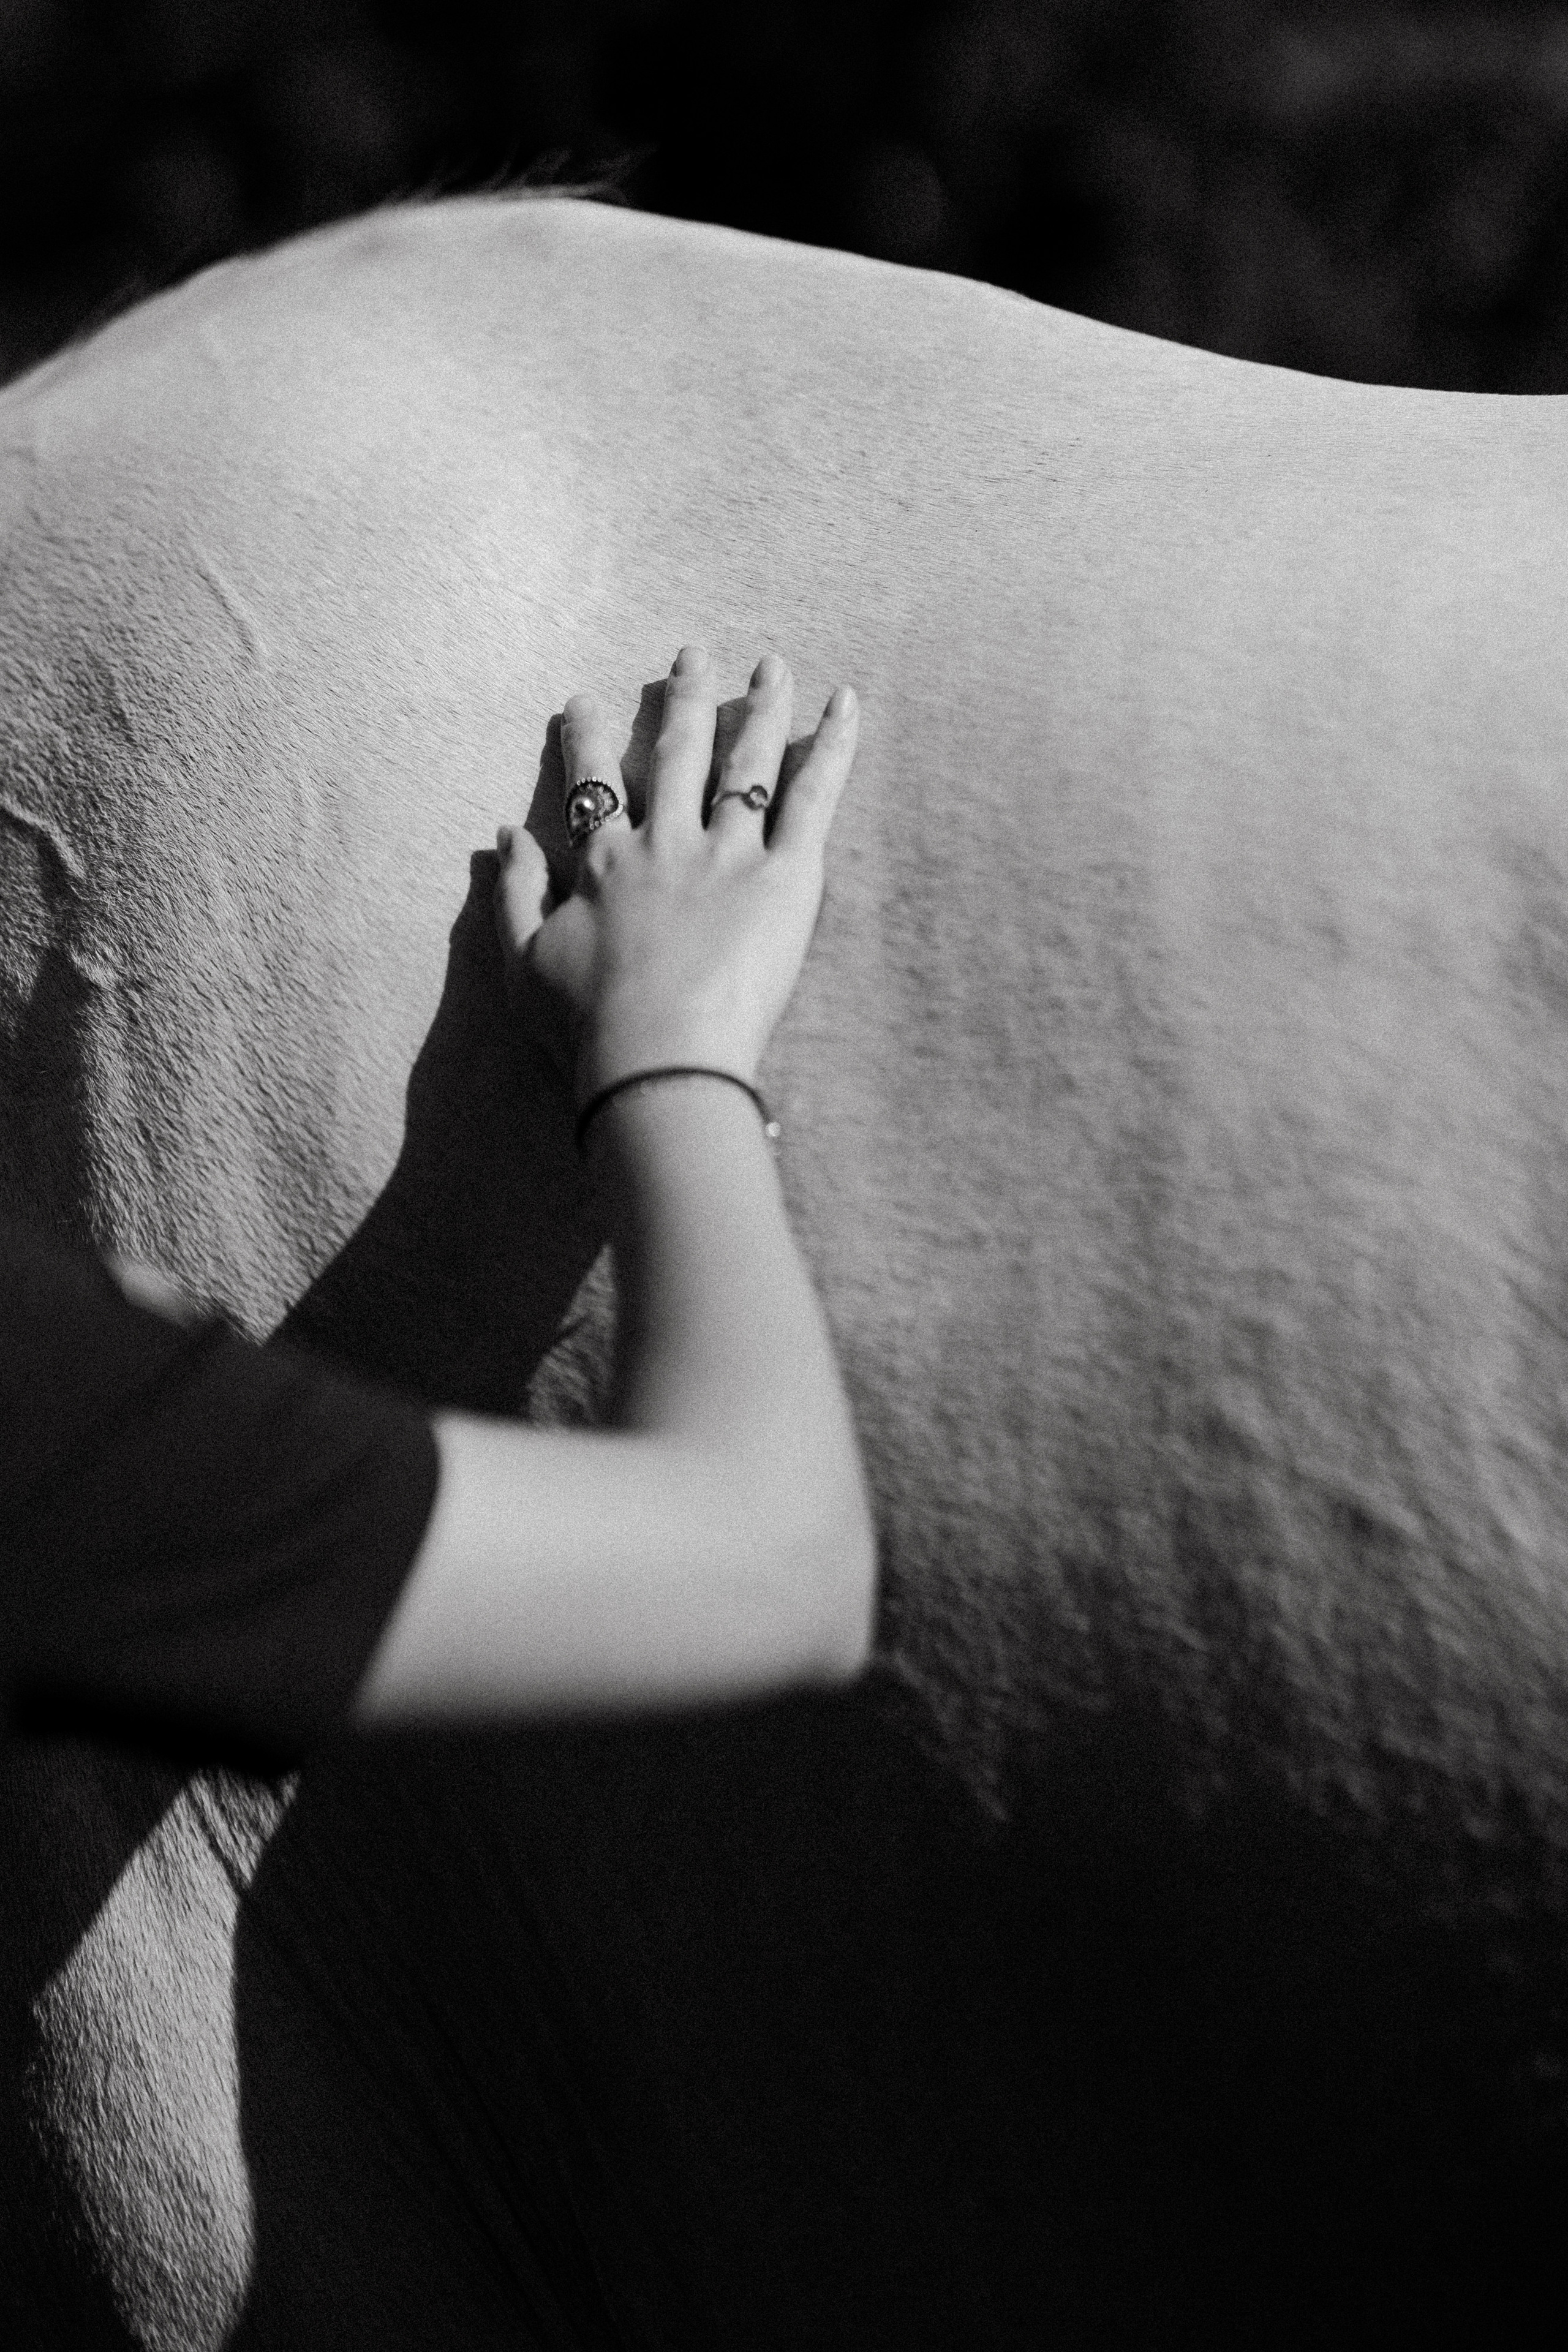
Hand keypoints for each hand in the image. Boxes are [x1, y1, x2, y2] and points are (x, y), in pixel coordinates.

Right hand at [495, 646, 859, 1105]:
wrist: (657, 1064)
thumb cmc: (585, 1029)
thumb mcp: (521, 964)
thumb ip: (514, 894)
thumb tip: (505, 836)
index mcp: (604, 864)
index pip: (592, 786)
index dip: (585, 741)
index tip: (581, 703)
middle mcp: (667, 843)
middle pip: (677, 756)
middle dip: (683, 700)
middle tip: (692, 655)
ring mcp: (728, 854)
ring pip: (747, 763)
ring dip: (760, 708)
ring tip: (774, 667)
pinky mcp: (786, 877)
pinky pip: (813, 797)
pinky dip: (832, 747)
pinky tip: (846, 704)